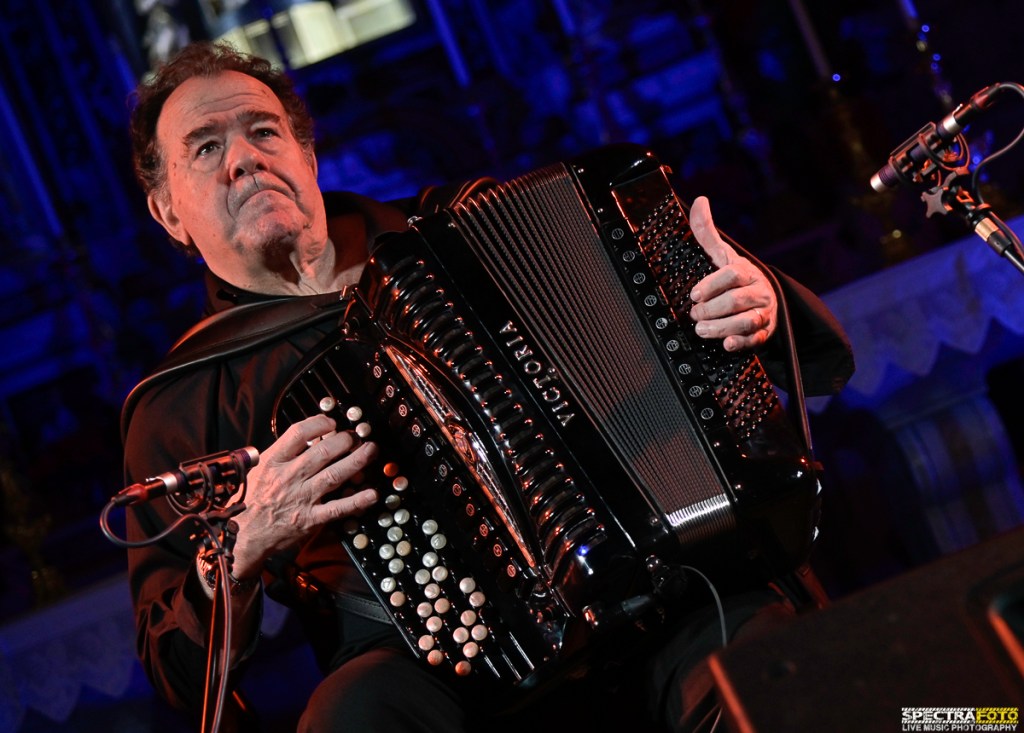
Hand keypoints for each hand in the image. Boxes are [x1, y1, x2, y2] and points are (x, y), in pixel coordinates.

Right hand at [228, 414, 377, 577]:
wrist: (242, 536)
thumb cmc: (252, 501)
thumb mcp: (259, 470)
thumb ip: (282, 453)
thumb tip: (309, 437)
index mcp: (273, 462)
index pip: (298, 433)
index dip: (319, 424)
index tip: (331, 423)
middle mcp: (288, 477)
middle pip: (323, 452)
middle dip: (345, 440)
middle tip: (357, 437)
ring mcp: (301, 498)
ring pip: (334, 475)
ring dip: (357, 461)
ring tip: (371, 451)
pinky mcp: (310, 519)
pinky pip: (337, 508)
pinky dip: (356, 501)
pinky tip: (372, 494)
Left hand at [687, 196, 776, 351]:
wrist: (765, 300)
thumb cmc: (738, 278)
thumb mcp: (723, 256)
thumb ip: (707, 233)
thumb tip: (699, 201)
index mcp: (747, 272)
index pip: (732, 275)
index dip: (711, 285)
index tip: (694, 294)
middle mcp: (758, 292)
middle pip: (737, 300)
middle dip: (712, 309)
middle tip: (695, 315)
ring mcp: (763, 313)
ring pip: (747, 321)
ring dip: (721, 327)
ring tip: (702, 330)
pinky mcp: (764, 333)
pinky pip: (756, 340)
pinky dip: (741, 343)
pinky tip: (727, 343)